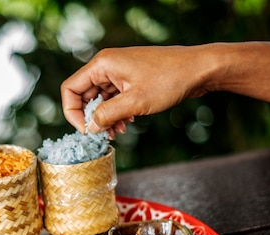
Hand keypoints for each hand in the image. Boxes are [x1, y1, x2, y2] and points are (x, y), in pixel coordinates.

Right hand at [61, 46, 211, 134]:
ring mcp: (118, 72)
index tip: (87, 130)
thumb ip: (107, 115)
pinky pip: (113, 98)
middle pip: (83, 96)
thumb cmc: (169, 79)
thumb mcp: (134, 102)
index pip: (70, 89)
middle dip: (91, 118)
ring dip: (105, 118)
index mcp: (102, 65)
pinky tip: (127, 123)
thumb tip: (90, 127)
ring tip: (118, 131)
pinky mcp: (129, 79)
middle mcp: (106, 66)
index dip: (73, 113)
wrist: (199, 70)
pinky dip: (116, 112)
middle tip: (104, 135)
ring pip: (99, 99)